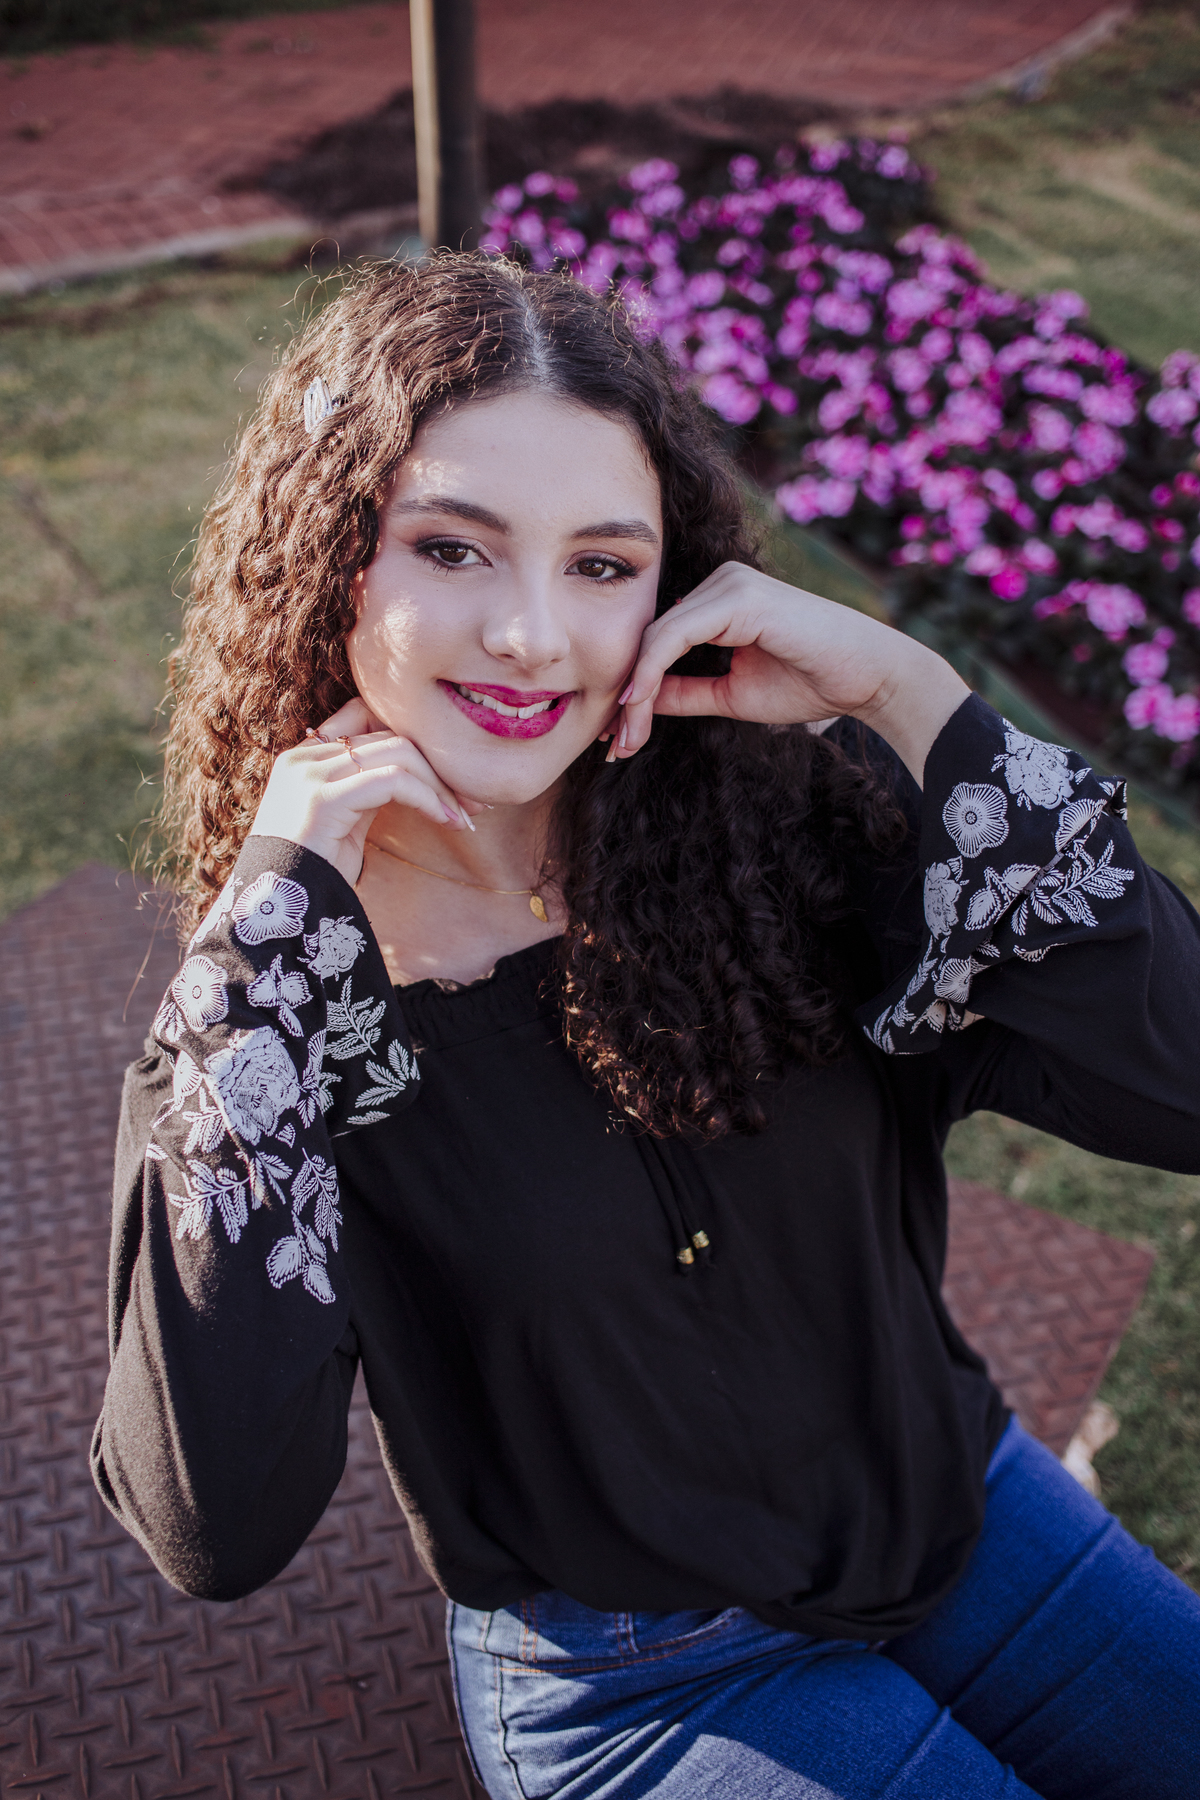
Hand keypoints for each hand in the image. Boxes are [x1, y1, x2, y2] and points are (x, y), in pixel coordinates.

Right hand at [248, 697, 482, 885]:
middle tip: (475, 803)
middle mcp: (304, 758)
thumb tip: (421, 778)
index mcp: (306, 758)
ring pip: (398, 753)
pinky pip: (393, 780)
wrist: (275, 912)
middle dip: (440, 769)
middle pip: (392, 737)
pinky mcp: (322, 798)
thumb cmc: (313, 875)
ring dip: (440, 786)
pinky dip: (427, 797)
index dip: (416, 743)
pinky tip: (446, 819)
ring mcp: (309, 774)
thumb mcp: (345, 822)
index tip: (452, 782)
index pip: (369, 719)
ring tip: (464, 817)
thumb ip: (370, 791)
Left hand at [613, 563, 968, 784]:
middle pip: (651, 638)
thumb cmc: (810, 683)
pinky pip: (676, 635)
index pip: (659, 642)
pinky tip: (639, 704)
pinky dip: (652, 671)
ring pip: (657, 637)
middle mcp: (720, 583)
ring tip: (625, 737)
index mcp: (718, 601)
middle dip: (629, 695)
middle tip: (613, 745)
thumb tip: (636, 703)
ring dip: (637, 691)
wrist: (868, 678)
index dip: (635, 688)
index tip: (618, 737)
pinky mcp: (737, 597)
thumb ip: (686, 691)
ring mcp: (728, 585)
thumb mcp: (731, 694)